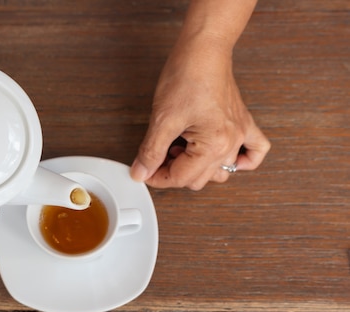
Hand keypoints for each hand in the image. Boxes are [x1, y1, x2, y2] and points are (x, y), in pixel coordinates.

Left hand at [131, 34, 270, 189]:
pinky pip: (254, 152)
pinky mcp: (243, 123)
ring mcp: (240, 133)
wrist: (203, 49)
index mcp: (214, 145)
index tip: (143, 171)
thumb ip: (151, 151)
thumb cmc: (187, 76)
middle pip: (200, 178)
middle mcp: (231, 142)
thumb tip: (141, 172)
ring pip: (221, 171)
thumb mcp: (162, 119)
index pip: (182, 178)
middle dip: (174, 172)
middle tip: (155, 158)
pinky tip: (223, 157)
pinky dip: (242, 161)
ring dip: (198, 168)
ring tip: (180, 150)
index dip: (157, 178)